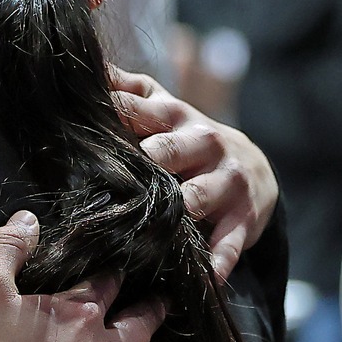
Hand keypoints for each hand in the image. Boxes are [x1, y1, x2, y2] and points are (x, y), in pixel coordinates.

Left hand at [111, 66, 276, 280]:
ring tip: (151, 233)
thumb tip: (92, 64)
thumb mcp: (168, 110)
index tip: (88, 117)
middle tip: (127, 172)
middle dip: (152, 159)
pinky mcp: (243, 220)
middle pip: (172, 150)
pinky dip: (217, 262)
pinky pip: (229, 244)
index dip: (117, 111)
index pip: (144, 109)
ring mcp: (227, 184)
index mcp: (178, 118)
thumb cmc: (192, 141)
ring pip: (199, 198)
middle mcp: (205, 145)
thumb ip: (132, 89)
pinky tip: (204, 276)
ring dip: (176, 216)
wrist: (254, 171)